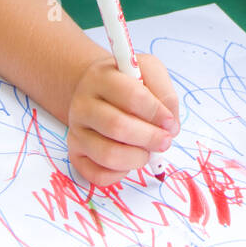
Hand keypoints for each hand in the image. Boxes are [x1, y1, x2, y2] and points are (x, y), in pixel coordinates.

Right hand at [66, 51, 179, 187]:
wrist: (97, 91)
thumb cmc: (128, 82)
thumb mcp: (148, 71)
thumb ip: (164, 93)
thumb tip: (170, 127)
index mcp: (101, 77)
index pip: (131, 96)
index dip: (156, 112)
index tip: (169, 122)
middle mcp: (82, 104)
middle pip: (117, 126)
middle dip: (149, 138)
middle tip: (165, 141)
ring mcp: (76, 131)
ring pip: (107, 155)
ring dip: (137, 158)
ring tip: (147, 151)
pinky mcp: (75, 154)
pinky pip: (98, 175)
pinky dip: (120, 174)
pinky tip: (129, 160)